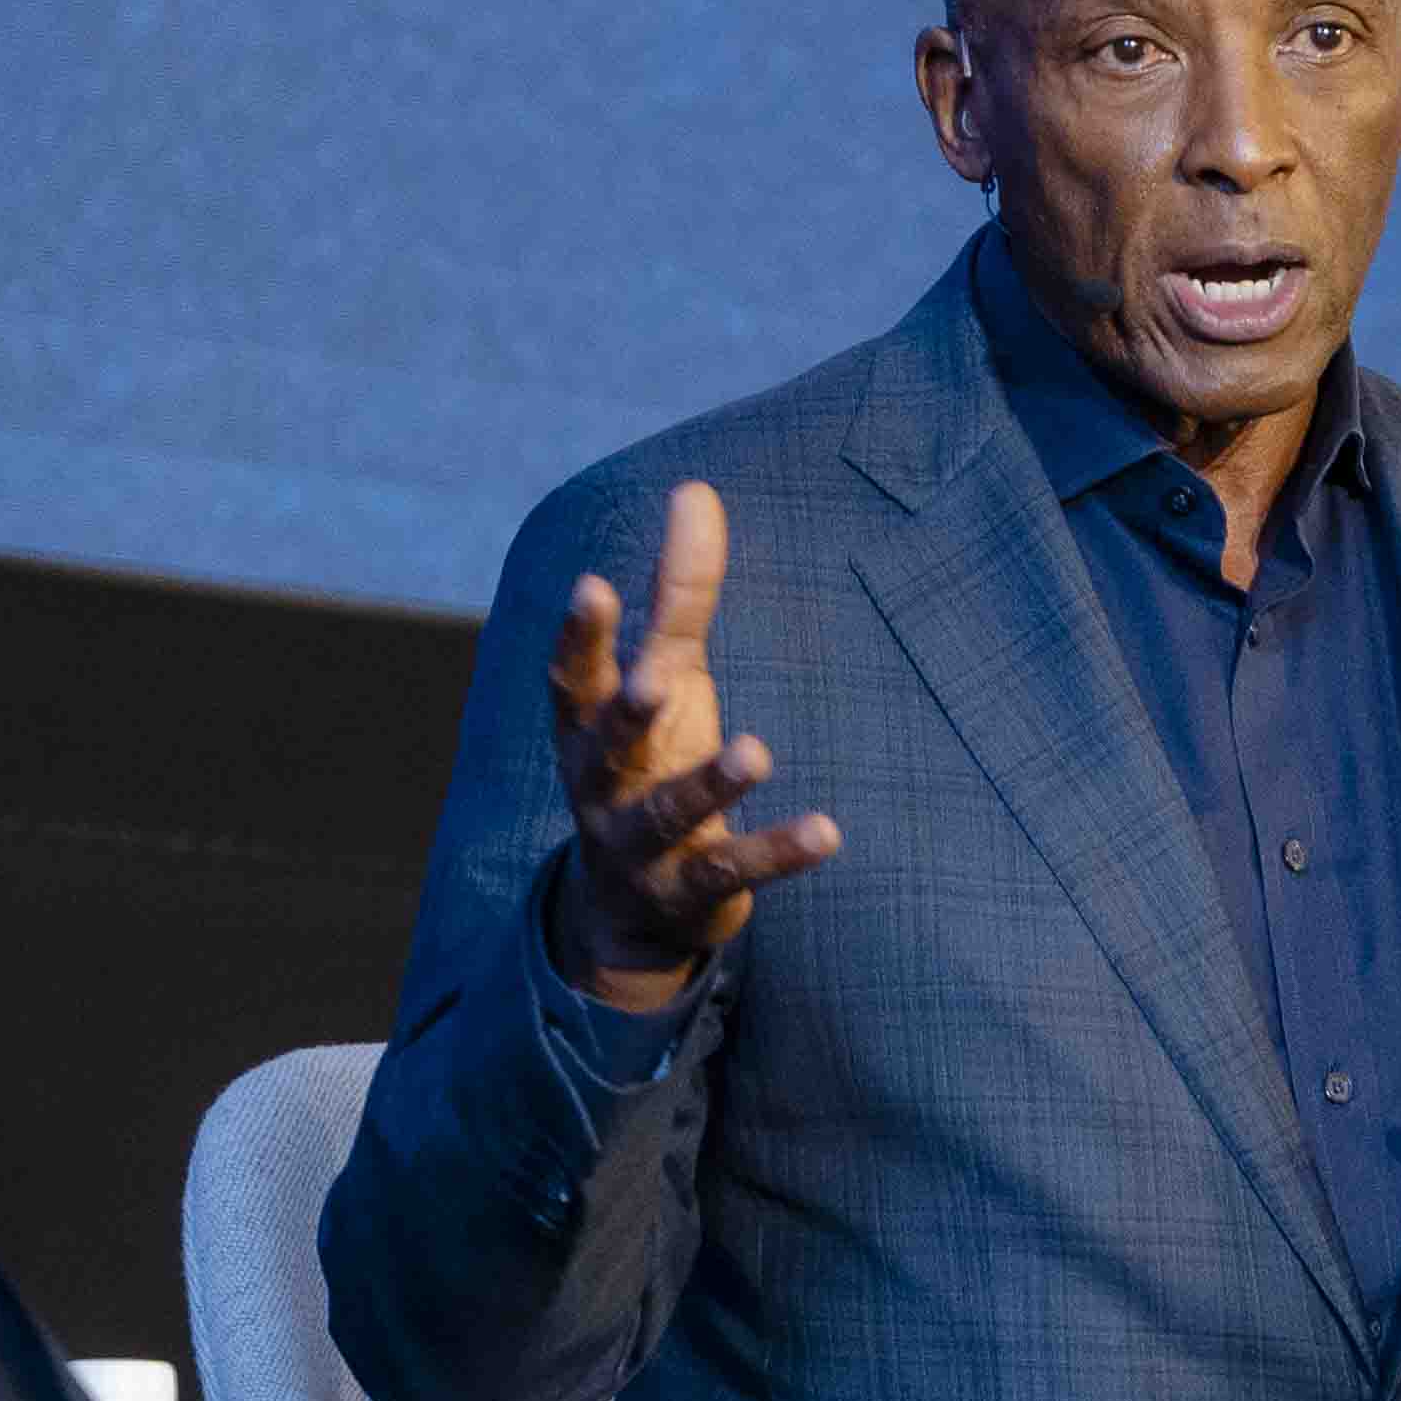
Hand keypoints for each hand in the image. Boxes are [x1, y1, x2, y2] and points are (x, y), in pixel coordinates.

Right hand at [541, 481, 841, 1013]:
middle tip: (653, 679)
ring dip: (711, 784)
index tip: (592, 585)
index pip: (572, 679)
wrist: (637, 911)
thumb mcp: (665, 679)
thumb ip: (677, 596)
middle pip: (607, 747)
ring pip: (669, 813)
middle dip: (626, 713)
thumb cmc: (650, 762)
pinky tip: (828, 831)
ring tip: (756, 750)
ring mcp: (639, 847)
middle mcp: (601, 786)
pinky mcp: (688, 892)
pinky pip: (732, 869)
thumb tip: (694, 489)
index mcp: (586, 730)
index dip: (580, 637)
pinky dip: (777, 851)